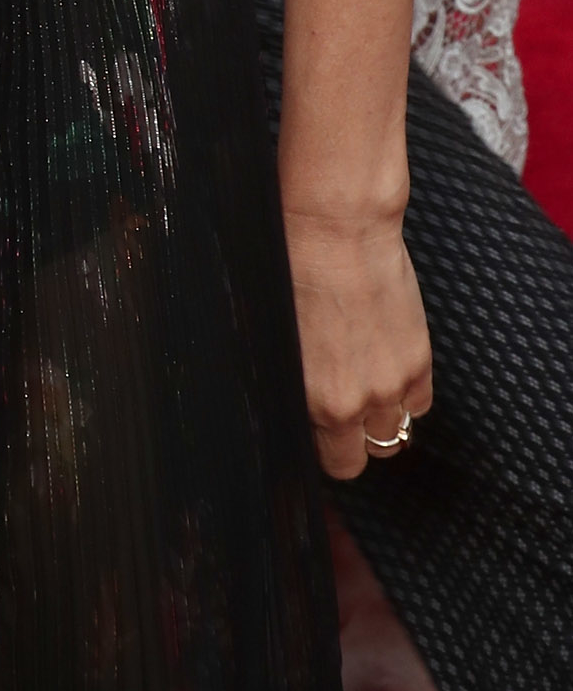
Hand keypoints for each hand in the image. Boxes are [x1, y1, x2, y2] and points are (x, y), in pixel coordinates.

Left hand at [282, 207, 432, 480]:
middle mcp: (355, 401)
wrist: (335, 229)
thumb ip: (289, 381)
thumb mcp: (272, 334)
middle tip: (339, 413)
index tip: (317, 433)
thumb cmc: (290, 269)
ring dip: (380, 418)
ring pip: (394, 433)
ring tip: (362, 384)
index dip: (322, 448)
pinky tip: (386, 366)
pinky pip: (419, 402)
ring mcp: (392, 382)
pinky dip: (406, 394)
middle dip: (351, 442)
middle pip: (362, 457)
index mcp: (313, 399)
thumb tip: (291, 402)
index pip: (330, 460)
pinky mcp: (419, 359)